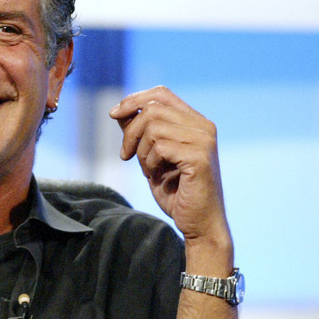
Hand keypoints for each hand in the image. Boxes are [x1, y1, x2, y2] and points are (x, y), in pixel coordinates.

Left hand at [108, 86, 229, 246]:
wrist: (198, 224)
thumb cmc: (175, 192)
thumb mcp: (152, 157)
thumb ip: (141, 133)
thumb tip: (120, 112)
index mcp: (195, 122)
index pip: (161, 94)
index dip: (134, 99)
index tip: (114, 114)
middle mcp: (203, 126)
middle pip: (152, 109)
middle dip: (131, 132)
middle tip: (127, 156)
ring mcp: (204, 140)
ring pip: (153, 127)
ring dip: (141, 151)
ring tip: (149, 170)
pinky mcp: (200, 157)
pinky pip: (160, 147)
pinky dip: (149, 163)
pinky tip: (157, 176)